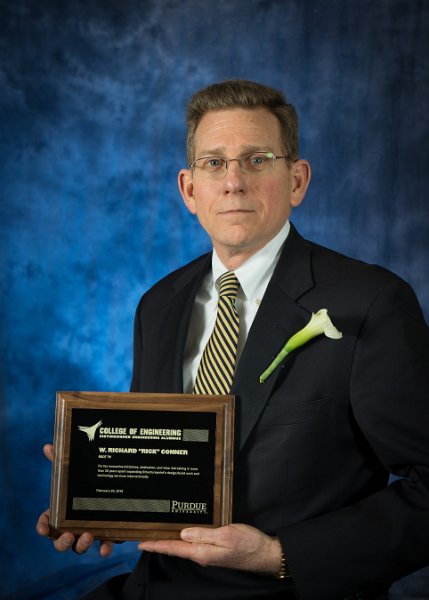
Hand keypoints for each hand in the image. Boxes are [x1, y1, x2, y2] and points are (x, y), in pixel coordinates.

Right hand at [36, 443, 113, 556]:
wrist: (112, 488)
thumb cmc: (85, 482)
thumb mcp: (75, 471)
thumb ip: (62, 461)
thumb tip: (49, 446)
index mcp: (62, 513)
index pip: (47, 523)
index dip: (43, 527)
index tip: (44, 528)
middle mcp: (72, 527)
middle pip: (61, 542)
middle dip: (63, 542)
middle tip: (69, 535)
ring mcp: (88, 533)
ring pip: (79, 547)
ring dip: (81, 546)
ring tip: (88, 536)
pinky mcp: (106, 535)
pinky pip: (103, 546)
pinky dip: (103, 549)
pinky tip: (105, 548)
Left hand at [138, 523, 281, 573]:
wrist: (265, 554)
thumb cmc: (248, 543)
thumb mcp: (226, 535)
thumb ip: (203, 534)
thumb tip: (182, 533)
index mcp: (202, 552)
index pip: (173, 548)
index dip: (156, 545)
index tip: (139, 543)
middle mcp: (202, 554)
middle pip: (176, 548)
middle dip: (159, 541)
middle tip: (144, 533)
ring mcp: (208, 553)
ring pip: (184, 545)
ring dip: (170, 539)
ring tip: (157, 531)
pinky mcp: (215, 549)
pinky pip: (194, 543)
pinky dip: (183, 537)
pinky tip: (181, 531)